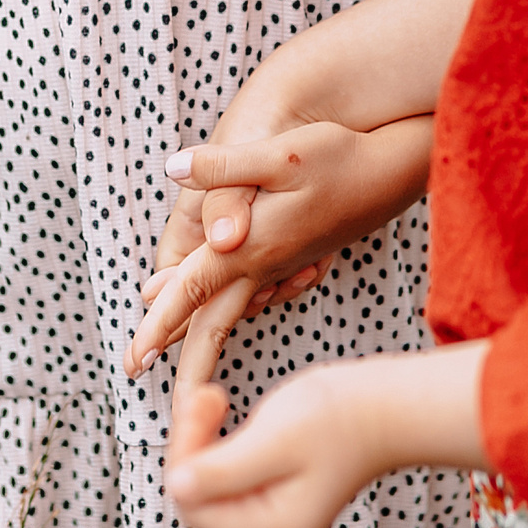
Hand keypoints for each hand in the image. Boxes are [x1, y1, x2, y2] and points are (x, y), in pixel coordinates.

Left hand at [126, 119, 433, 383]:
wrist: (393, 171)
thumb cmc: (337, 157)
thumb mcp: (279, 154)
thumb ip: (223, 167)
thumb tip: (173, 168)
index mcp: (251, 248)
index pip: (192, 291)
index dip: (159, 323)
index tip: (135, 359)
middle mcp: (264, 266)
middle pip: (213, 322)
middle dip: (181, 357)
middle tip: (136, 373)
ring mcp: (282, 266)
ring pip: (233, 310)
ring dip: (200, 333)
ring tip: (171, 350)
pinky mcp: (295, 257)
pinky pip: (254, 294)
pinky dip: (230, 308)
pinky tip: (221, 307)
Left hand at [166, 346, 489, 527]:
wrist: (385, 406)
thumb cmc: (341, 418)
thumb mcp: (275, 439)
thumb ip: (223, 469)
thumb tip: (177, 487)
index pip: (195, 504)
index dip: (186, 454)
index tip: (199, 405)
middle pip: (200, 496)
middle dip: (192, 443)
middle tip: (205, 395)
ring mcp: (273, 512)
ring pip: (210, 481)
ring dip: (202, 437)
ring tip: (214, 397)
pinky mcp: (274, 490)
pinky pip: (227, 472)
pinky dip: (218, 439)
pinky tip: (225, 410)